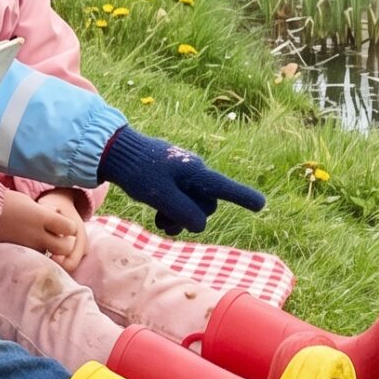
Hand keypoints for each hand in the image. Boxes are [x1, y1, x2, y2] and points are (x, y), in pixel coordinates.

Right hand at [0, 191, 85, 269]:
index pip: (69, 228)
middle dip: (67, 244)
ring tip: (43, 239)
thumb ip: (46, 212)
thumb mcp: (30, 203)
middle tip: (62, 238)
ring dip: (51, 249)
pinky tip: (31, 242)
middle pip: (64, 247)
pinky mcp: (20, 254)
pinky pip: (36, 255)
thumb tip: (57, 216)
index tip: (64, 225)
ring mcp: (28, 246)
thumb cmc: (6, 203)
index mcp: (42, 218)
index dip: (70, 227)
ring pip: (50, 253)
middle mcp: (37, 235)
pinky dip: (38, 251)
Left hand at [96, 127, 265, 234]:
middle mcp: (194, 172)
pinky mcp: (172, 180)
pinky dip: (172, 212)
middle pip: (206, 204)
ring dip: (179, 218)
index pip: (224, 187)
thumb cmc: (138, 171)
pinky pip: (181, 201)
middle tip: (166, 222)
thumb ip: (183, 211)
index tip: (261, 204)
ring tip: (160, 222)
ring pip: (193, 205)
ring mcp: (183, 176)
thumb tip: (201, 225)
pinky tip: (158, 216)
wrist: (117, 153)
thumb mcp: (160, 195)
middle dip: (191, 217)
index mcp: (195, 172)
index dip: (243, 197)